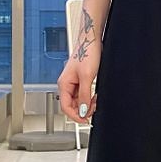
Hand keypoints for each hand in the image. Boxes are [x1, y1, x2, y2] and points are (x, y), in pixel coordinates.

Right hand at [58, 6, 100, 123]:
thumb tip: (83, 111)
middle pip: (72, 106)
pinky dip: (90, 98)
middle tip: (94, 108)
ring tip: (96, 101)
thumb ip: (85, 96)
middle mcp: (67, 85)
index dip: (75, 116)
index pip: (66, 107)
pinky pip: (84, 95)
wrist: (92, 41)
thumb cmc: (87, 54)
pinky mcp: (81, 80)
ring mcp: (74, 83)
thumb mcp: (87, 77)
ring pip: (79, 101)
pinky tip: (96, 96)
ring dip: (88, 104)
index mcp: (64, 84)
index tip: (86, 120)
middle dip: (83, 110)